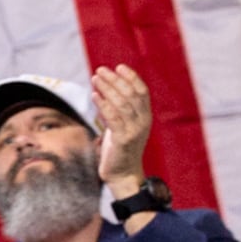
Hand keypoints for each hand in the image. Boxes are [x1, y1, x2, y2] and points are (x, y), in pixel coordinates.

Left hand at [92, 64, 153, 191]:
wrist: (122, 174)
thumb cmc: (119, 149)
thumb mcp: (122, 126)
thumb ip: (120, 110)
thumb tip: (107, 91)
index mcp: (145, 116)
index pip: (142, 91)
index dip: (131, 77)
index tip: (119, 67)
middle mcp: (143, 121)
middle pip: (131, 94)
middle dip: (115, 80)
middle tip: (101, 70)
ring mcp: (135, 130)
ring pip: (122, 103)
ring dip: (107, 89)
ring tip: (95, 78)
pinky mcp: (124, 140)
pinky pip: (114, 118)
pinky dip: (104, 105)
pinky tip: (94, 96)